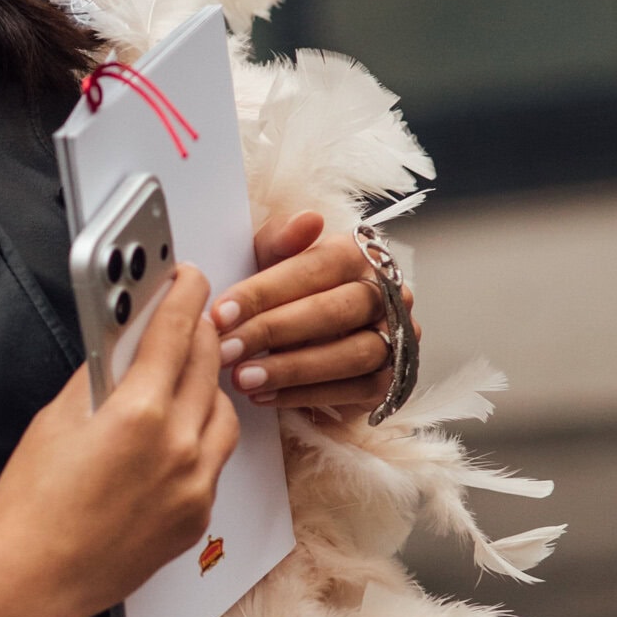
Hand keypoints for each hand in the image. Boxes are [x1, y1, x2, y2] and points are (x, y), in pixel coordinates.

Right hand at [0, 267, 239, 616]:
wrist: (31, 583)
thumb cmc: (30, 509)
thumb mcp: (53, 421)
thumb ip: (95, 377)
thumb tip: (117, 348)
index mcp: (139, 413)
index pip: (177, 331)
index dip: (183, 294)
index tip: (186, 277)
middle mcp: (179, 448)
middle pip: (209, 367)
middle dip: (199, 335)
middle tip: (186, 320)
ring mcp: (194, 487)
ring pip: (224, 415)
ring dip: (208, 390)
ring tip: (180, 382)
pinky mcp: (196, 519)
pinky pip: (215, 462)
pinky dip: (201, 439)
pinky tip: (172, 438)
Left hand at [212, 211, 417, 412]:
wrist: (314, 341)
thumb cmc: (289, 294)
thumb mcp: (275, 261)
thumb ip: (280, 240)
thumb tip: (307, 220)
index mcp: (358, 254)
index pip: (315, 267)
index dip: (264, 291)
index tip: (219, 314)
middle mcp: (387, 293)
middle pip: (334, 312)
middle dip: (272, 332)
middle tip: (225, 351)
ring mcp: (397, 337)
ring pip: (351, 355)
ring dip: (291, 369)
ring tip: (244, 379)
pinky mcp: (394, 380)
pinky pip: (354, 391)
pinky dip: (305, 396)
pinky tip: (264, 396)